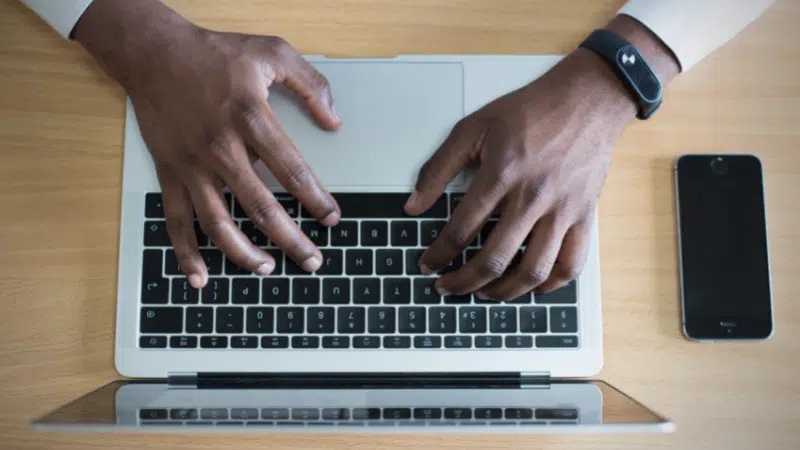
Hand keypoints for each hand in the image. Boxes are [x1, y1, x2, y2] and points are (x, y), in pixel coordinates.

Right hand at [74, 0, 339, 287]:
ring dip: (244, 254)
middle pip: (261, 207)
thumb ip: (309, 84)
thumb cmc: (215, 53)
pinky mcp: (169, 173)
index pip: (292, 171)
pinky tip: (200, 277)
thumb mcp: (271, 51)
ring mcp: (192, 166)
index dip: (316, 199)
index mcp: (251, 118)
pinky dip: (186, 253)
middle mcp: (221, 148)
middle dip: (291, 240)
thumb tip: (334, 120)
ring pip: (218, 223)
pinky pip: (176, 221)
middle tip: (312, 261)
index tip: (332, 218)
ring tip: (268, 269)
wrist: (153, 53)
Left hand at [405, 49, 638, 299]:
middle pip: (493, 259)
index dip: (438, 254)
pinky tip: (530, 286)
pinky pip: (571, 265)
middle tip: (447, 287)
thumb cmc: (529, 111)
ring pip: (532, 271)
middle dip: (463, 282)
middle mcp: (533, 197)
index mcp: (502, 173)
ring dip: (503, 291)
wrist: (587, 99)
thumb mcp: (472, 127)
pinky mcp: (585, 216)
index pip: (461, 229)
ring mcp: (562, 210)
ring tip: (484, 293)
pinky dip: (550, 285)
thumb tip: (413, 205)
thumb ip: (438, 167)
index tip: (427, 264)